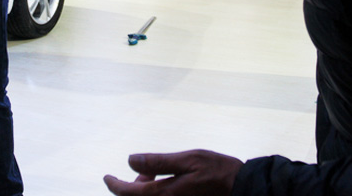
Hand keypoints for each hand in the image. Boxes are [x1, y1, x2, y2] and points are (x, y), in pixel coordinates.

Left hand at [104, 150, 242, 195]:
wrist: (244, 190)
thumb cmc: (219, 172)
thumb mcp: (188, 159)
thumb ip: (158, 162)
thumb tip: (130, 161)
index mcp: (165, 195)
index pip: (129, 194)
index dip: (114, 186)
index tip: (106, 177)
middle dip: (131, 187)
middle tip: (141, 170)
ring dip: (145, 190)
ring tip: (154, 174)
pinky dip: (157, 193)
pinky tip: (165, 182)